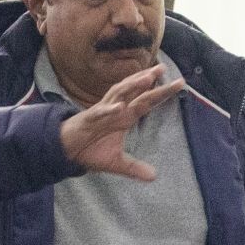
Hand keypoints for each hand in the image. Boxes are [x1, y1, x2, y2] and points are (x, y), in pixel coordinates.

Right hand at [58, 66, 184, 180]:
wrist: (66, 150)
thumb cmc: (90, 150)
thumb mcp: (117, 163)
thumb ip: (135, 168)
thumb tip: (153, 176)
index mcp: (125, 117)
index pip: (147, 102)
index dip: (161, 93)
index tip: (178, 83)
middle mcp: (116, 110)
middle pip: (136, 92)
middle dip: (150, 80)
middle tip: (164, 68)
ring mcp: (102, 112)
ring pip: (118, 94)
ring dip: (132, 86)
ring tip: (147, 78)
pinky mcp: (89, 119)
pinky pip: (100, 112)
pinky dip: (109, 109)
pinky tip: (120, 107)